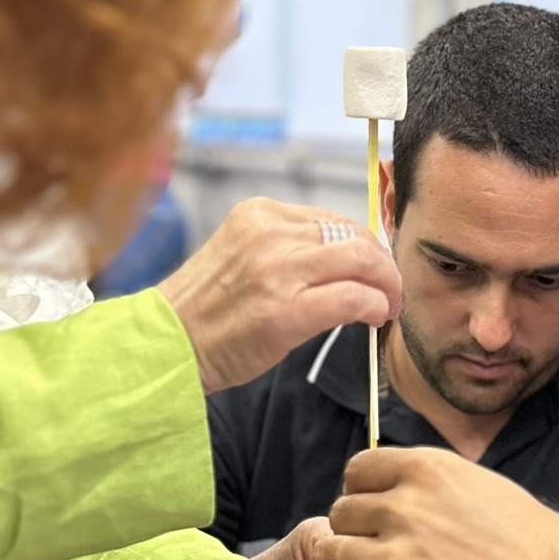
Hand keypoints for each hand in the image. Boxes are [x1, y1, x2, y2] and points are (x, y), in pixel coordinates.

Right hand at [159, 197, 400, 393]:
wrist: (167, 345)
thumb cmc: (206, 310)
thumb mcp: (243, 256)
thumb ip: (288, 248)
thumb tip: (348, 258)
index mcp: (259, 214)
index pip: (334, 220)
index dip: (364, 246)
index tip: (374, 270)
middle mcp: (270, 234)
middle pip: (354, 235)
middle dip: (383, 264)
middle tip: (390, 291)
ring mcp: (278, 270)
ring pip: (362, 261)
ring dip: (387, 286)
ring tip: (387, 307)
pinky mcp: (286, 311)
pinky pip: (353, 298)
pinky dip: (375, 306)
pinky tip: (375, 319)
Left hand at [293, 450, 558, 559]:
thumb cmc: (543, 557)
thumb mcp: (491, 494)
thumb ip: (443, 493)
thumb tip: (413, 498)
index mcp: (432, 472)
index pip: (360, 471)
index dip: (362, 498)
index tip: (373, 521)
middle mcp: (407, 506)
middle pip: (342, 514)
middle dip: (352, 538)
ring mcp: (396, 557)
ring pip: (327, 555)